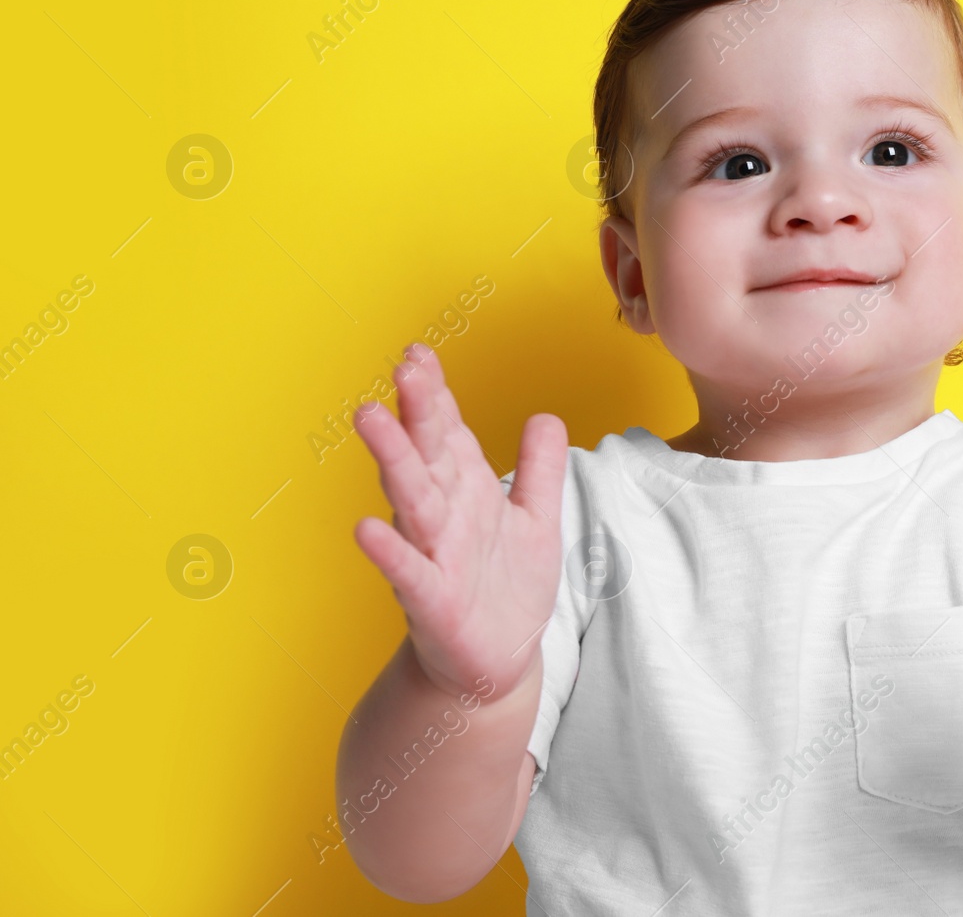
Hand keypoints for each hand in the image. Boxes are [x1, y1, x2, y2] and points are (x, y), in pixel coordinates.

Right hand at [351, 343, 567, 699]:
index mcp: (467, 489)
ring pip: (411, 499)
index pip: (447, 430)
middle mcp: (444, 514)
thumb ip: (540, 468)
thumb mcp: (537, 519)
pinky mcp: (431, 600)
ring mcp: (433, 554)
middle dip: (415, 411)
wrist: (500, 660)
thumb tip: (544, 414)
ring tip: (370, 418)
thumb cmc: (509, 586)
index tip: (419, 353)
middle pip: (426, 453)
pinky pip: (408, 571)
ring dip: (391, 460)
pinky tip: (366, 528)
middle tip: (403, 368)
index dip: (434, 393)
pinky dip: (389, 550)